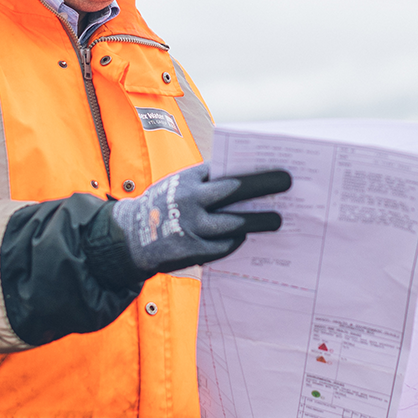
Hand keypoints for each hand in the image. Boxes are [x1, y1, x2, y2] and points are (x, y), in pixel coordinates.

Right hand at [110, 163, 290, 276]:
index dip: (252, 168)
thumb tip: (246, 180)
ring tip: (277, 220)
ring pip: (233, 223)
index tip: (275, 166)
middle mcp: (190, 199)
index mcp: (188, 178)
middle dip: (263, 185)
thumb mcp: (178, 184)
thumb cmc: (164, 205)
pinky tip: (247, 237)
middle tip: (287, 183)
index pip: (225, 168)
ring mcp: (191, 226)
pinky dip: (236, 241)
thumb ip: (205, 182)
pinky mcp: (191, 251)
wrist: (129, 237)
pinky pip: (222, 246)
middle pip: (233, 189)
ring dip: (258, 220)